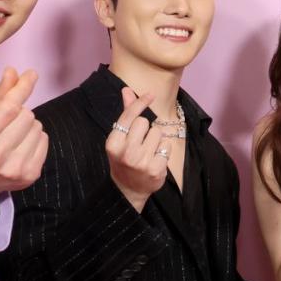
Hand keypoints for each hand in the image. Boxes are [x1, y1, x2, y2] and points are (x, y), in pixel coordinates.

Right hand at [0, 68, 48, 209]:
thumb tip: (13, 72)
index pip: (8, 108)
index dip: (22, 88)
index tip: (31, 74)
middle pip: (26, 116)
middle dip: (20, 112)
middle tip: (9, 121)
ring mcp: (15, 168)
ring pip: (37, 127)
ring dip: (29, 125)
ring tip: (14, 134)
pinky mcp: (31, 175)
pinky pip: (44, 141)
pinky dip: (36, 137)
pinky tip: (22, 144)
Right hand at [106, 87, 168, 210]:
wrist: (127, 190)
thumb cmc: (123, 159)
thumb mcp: (120, 139)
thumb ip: (126, 114)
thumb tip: (127, 90)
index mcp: (114, 142)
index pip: (129, 116)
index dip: (140, 103)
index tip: (150, 94)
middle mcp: (126, 152)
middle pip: (145, 122)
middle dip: (146, 128)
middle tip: (141, 141)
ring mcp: (142, 162)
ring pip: (158, 132)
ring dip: (156, 139)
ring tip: (148, 151)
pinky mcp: (156, 169)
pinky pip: (167, 146)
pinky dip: (164, 150)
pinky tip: (155, 159)